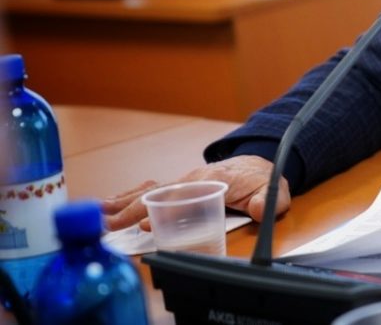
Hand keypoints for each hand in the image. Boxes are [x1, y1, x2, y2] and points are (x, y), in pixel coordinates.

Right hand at [100, 155, 289, 231]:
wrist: (260, 161)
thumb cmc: (263, 178)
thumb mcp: (273, 190)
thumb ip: (266, 200)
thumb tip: (259, 208)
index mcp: (214, 180)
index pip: (185, 197)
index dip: (166, 211)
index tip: (146, 224)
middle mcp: (194, 178)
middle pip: (160, 193)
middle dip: (134, 208)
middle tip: (110, 224)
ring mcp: (185, 180)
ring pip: (152, 189)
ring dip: (127, 200)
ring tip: (102, 212)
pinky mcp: (181, 184)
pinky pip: (154, 188)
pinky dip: (133, 194)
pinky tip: (115, 203)